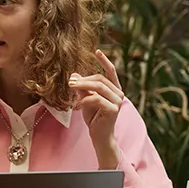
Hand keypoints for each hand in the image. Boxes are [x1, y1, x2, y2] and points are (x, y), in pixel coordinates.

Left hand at [69, 50, 123, 168]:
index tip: (97, 51)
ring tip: (71, 87)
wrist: (99, 136)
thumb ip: (82, 88)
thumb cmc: (94, 118)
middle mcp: (118, 94)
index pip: (111, 72)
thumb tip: (74, 75)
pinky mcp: (113, 110)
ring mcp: (117, 102)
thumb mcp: (85, 99)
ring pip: (98, 87)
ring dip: (82, 86)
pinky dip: (85, 100)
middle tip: (69, 82)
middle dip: (83, 79)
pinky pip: (96, 99)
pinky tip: (78, 105)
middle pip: (100, 79)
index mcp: (114, 89)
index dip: (104, 61)